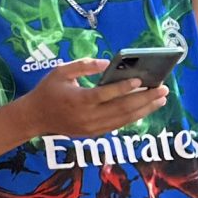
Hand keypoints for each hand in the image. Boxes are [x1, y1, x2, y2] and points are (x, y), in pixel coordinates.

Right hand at [22, 59, 165, 138]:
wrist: (34, 118)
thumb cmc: (48, 90)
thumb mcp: (61, 71)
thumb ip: (84, 65)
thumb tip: (107, 64)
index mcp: (79, 99)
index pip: (107, 94)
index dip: (125, 87)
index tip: (141, 80)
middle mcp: (88, 116)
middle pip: (122, 108)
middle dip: (145, 99)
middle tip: (163, 90)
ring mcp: (92, 128)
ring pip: (124, 119)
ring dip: (144, 110)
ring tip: (160, 100)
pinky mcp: (94, 133)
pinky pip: (118, 125)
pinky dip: (133, 117)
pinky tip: (145, 109)